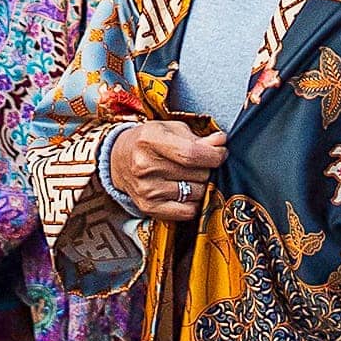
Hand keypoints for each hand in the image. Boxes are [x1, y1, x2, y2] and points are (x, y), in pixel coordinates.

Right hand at [108, 115, 228, 225]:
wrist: (119, 159)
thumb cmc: (148, 141)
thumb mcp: (170, 129)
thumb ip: (198, 137)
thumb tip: (221, 142)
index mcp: (150, 140)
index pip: (192, 153)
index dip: (214, 155)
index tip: (220, 152)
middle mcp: (145, 166)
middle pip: (198, 174)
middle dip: (207, 168)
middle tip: (200, 163)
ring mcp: (147, 190)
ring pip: (197, 192)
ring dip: (201, 185)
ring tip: (189, 175)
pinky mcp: (149, 208)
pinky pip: (188, 211)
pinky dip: (193, 202)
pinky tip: (185, 191)